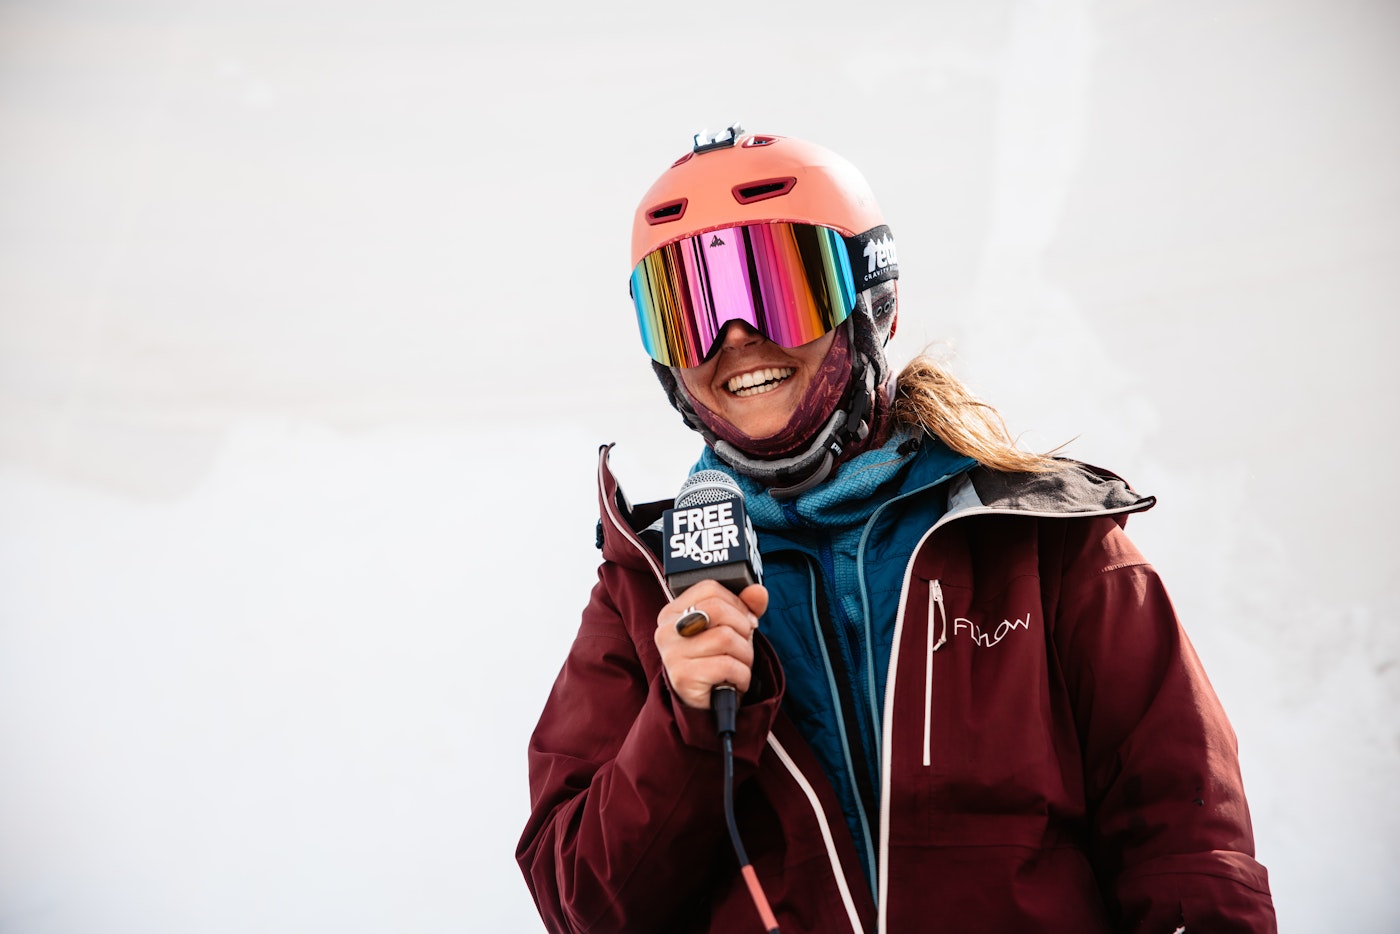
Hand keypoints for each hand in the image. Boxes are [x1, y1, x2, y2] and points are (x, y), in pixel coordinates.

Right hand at [654, 581, 767, 709]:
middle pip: (717, 610)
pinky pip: (727, 665)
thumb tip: (758, 592)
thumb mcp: (732, 629)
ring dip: (744, 655)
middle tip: (743, 646)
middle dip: (743, 628)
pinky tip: (734, 681)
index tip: (745, 620)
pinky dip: (741, 675)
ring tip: (737, 665)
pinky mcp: (683, 677)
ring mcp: (672, 654)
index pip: (709, 589)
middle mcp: (667, 630)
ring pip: (726, 638)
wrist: (706, 704)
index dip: (736, 603)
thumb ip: (746, 607)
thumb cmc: (716, 661)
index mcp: (673, 612)